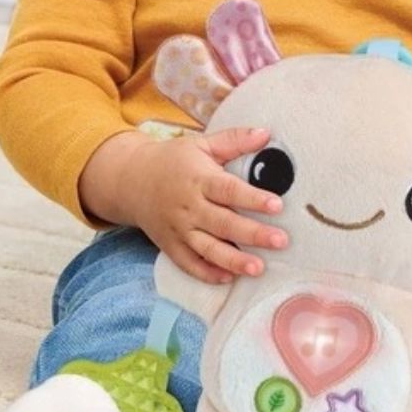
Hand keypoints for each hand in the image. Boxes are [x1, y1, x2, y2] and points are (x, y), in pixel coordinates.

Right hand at [80, 127, 288, 283]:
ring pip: (208, 249)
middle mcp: (188, 207)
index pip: (228, 190)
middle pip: (223, 224)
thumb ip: (234, 140)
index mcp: (198, 179)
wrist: (130, 180)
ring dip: (233, 260)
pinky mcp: (170, 246)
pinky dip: (207, 273)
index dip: (253, 199)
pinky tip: (229, 278)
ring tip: (259, 268)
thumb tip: (266, 133)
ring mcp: (178, 229)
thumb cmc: (173, 160)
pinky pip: (188, 264)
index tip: (278, 205)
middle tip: (281, 241)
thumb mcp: (201, 144)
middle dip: (253, 234)